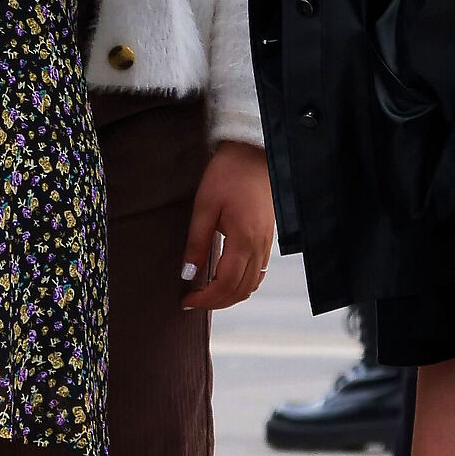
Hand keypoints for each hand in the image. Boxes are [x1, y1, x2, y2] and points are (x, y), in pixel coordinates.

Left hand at [180, 141, 273, 312]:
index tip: (187, 301)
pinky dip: (243, 284)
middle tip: (193, 301)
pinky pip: (258, 272)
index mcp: (243, 238)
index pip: (226, 283)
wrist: (252, 154)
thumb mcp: (204, 206)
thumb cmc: (228, 174)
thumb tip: (188, 274)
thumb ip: (196, 242)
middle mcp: (259, 246)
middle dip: (216, 302)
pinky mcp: (267, 238)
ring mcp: (266, 243)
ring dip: (230, 295)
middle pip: (241, 290)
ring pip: (252, 285)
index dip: (206, 298)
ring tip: (207, 294)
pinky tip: (227, 280)